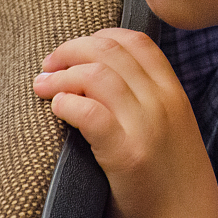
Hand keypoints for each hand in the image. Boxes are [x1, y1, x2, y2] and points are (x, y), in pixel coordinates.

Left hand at [34, 29, 217, 217]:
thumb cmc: (171, 181)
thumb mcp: (174, 129)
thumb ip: (150, 100)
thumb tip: (102, 75)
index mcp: (174, 94)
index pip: (136, 41)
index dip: (99, 36)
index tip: (76, 50)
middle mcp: (163, 103)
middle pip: (109, 51)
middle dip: (71, 50)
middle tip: (49, 64)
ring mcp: (146, 128)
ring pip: (96, 75)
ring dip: (61, 76)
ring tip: (43, 87)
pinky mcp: (127, 155)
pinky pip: (90, 113)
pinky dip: (67, 103)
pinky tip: (57, 110)